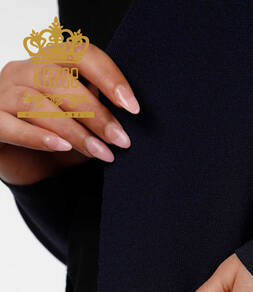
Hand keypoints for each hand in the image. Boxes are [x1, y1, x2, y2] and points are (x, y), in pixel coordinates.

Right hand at [0, 44, 139, 185]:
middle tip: (120, 139)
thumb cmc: (60, 141)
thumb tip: (129, 110)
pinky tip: (61, 147)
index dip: (108, 76)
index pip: (79, 54)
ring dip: (74, 131)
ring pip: (36, 103)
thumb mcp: (85, 123)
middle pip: (58, 79)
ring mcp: (2, 94)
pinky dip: (37, 136)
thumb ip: (99, 109)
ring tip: (101, 154)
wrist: (29, 171)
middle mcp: (22, 71)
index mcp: (48, 62)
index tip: (132, 107)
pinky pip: (10, 125)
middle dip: (95, 112)